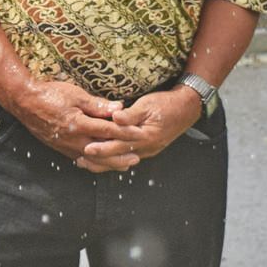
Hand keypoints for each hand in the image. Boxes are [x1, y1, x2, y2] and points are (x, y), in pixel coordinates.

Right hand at [11, 79, 125, 160]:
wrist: (25, 103)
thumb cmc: (50, 95)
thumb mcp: (75, 94)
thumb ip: (97, 104)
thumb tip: (119, 108)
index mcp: (79, 124)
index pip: (109, 130)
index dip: (126, 133)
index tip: (140, 134)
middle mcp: (74, 139)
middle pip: (103, 151)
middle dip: (121, 155)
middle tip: (136, 158)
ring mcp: (67, 146)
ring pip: (92, 160)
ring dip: (109, 163)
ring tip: (124, 165)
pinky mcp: (62, 149)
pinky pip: (81, 160)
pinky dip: (94, 163)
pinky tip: (102, 164)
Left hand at [80, 88, 201, 172]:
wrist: (186, 109)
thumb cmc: (165, 104)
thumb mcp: (147, 105)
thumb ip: (130, 114)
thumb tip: (115, 117)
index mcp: (145, 136)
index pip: (119, 144)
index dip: (102, 147)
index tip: (86, 148)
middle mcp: (145, 147)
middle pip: (118, 156)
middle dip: (98, 160)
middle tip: (79, 161)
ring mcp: (146, 150)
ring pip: (121, 160)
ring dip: (103, 163)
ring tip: (85, 163)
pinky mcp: (145, 149)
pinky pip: (126, 157)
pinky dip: (113, 159)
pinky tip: (102, 160)